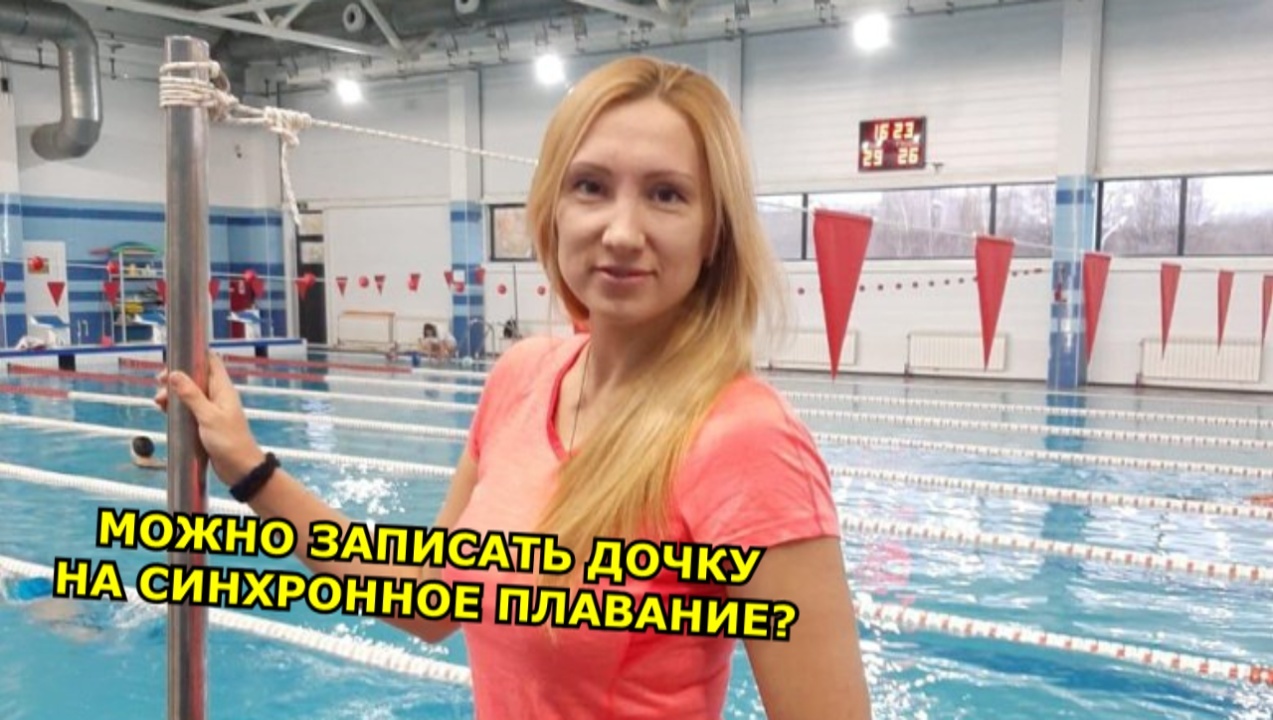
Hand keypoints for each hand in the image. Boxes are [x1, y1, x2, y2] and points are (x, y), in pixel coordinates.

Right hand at [154, 353, 265, 484]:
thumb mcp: (208, 416)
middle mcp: (217, 396)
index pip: (210, 362)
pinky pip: (187, 409)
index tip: (173, 360)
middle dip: (176, 377)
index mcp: (223, 389)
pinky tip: (164, 410)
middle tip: (160, 383)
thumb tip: (175, 374)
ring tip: (159, 401)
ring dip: (173, 394)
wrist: (240, 468)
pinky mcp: (204, 422)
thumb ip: (192, 396)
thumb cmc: (229, 441)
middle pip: (195, 377)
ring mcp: (211, 409)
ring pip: (189, 394)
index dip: (192, 356)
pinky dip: (176, 407)